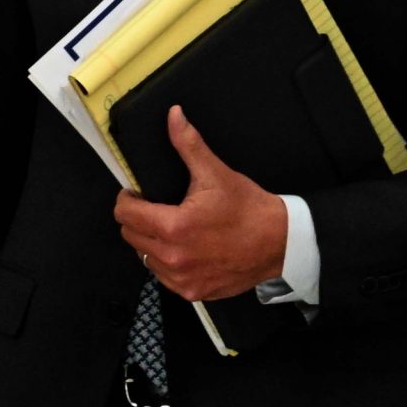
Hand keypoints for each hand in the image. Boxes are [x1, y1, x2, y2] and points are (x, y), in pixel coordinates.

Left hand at [114, 106, 288, 301]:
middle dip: (137, 219)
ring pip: (144, 257)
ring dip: (150, 242)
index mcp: (174, 227)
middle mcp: (174, 258)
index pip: (124, 214)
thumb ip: (188, 144)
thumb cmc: (249, 209)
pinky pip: (163, 276)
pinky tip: (182, 248)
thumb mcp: (216, 173)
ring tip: (169, 227)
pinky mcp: (194, 292)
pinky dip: (166, 262)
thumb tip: (173, 114)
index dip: (127, 199)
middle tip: (154, 208)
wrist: (282, 244)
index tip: (137, 193)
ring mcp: (183, 279)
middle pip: (130, 235)